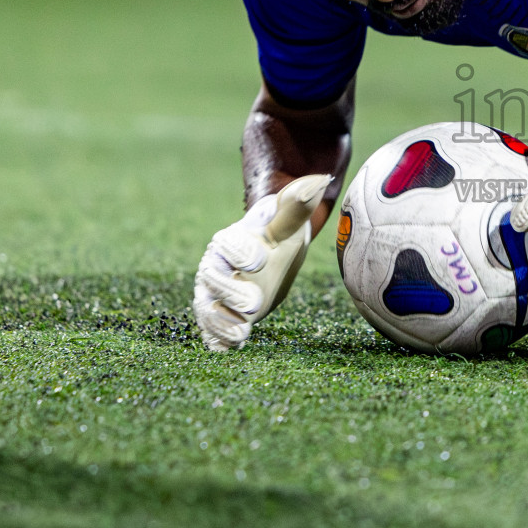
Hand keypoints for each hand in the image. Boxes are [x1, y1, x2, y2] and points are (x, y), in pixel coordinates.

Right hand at [192, 173, 331, 351]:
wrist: (268, 257)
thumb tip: (319, 179)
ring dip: (221, 321)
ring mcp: (213, 294)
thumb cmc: (276, 236)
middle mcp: (215, 268)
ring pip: (207, 307)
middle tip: (253, 303)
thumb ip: (298, 204)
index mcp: (230, 240)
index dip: (239, 251)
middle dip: (230, 291)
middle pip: (212, 279)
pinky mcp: (219, 316)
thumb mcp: (289, 222)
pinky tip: (232, 348)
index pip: (227, 244)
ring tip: (242, 332)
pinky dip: (218, 339)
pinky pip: (211, 329)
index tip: (258, 258)